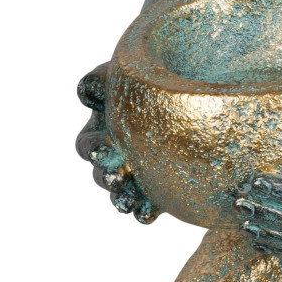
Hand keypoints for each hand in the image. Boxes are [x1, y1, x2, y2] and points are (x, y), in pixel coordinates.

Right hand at [75, 63, 157, 224]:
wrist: (195, 97)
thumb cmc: (153, 77)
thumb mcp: (129, 69)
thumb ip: (106, 78)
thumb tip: (86, 90)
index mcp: (102, 128)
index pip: (88, 144)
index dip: (93, 148)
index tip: (105, 149)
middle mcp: (114, 153)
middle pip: (101, 173)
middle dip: (106, 176)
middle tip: (117, 177)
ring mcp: (134, 172)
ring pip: (119, 192)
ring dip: (120, 196)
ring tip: (128, 201)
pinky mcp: (157, 188)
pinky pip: (144, 206)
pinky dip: (142, 210)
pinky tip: (148, 212)